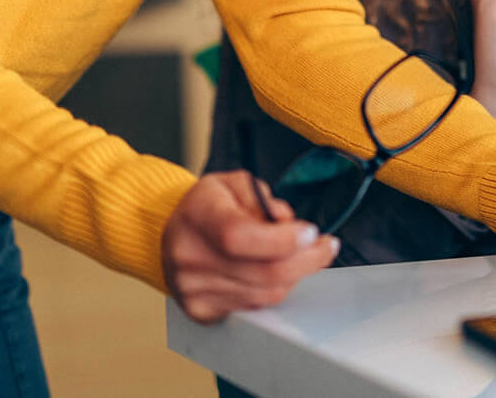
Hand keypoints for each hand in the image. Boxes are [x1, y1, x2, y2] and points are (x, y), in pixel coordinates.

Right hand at [161, 170, 338, 323]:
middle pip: (263, 272)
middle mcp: (189, 256)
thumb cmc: (207, 207)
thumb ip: (261, 196)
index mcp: (197, 217)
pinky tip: (277, 272)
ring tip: (304, 256)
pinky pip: (254, 307)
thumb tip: (286, 221)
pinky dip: (274, 290)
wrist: (170, 235)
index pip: (240, 236)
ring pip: (266, 294)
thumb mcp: (232, 183)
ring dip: (295, 276)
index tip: (311, 232)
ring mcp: (192, 289)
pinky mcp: (200, 310)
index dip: (282, 239)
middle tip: (325, 246)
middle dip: (307, 260)